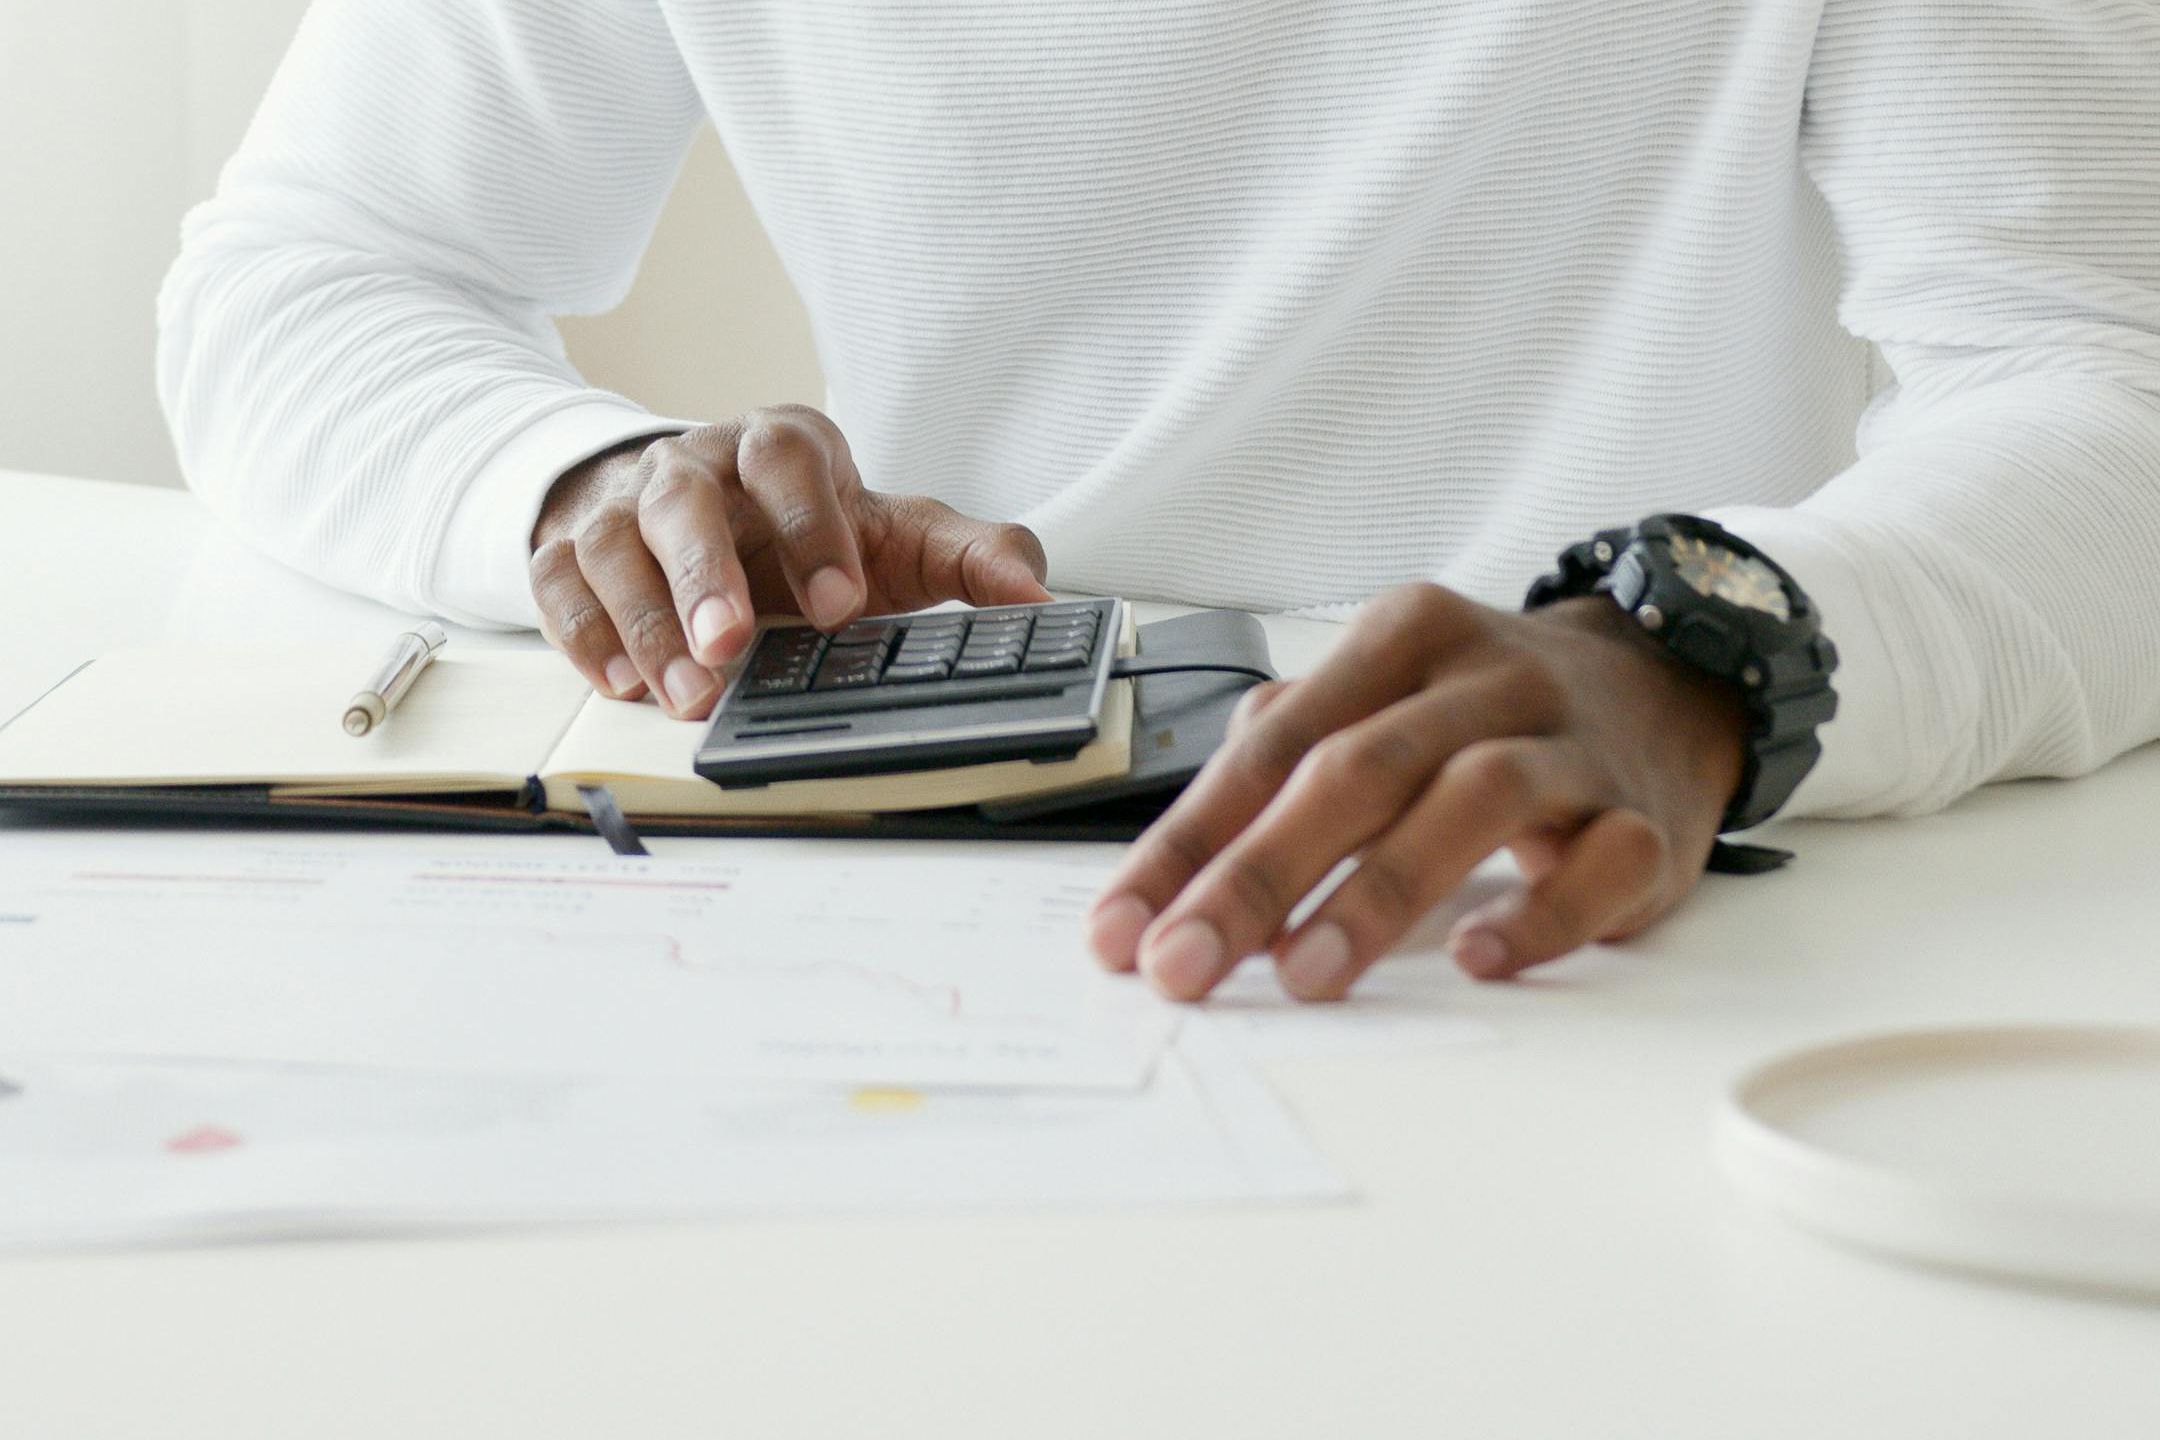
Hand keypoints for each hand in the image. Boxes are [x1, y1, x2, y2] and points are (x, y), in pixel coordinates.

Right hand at [528, 405, 1050, 716]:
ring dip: (645, 623)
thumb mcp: (895, 536)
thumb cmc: (808, 529)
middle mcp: (696, 465)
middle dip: (705, 575)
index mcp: (781, 447)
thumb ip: (969, 558)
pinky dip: (584, 635)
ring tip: (684, 695)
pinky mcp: (571, 547)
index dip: (811, 526)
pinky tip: (621, 684)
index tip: (842, 604)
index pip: (787, 460)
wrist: (703, 506)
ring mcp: (625, 505)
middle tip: (732, 648)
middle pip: (684, 499)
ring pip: (613, 545)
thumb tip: (1039, 596)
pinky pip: (560, 583)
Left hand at [1085, 583, 1747, 998]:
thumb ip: (1284, 747)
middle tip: (1184, 963)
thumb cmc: (1489, 708)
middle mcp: (1487, 678)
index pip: (1272, 744)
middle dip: (1256, 874)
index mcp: (1403, 638)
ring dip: (1376, 894)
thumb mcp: (1384, 692)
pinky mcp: (1645, 820)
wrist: (1669, 685)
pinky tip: (1474, 958)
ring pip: (1471, 802)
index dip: (1189, 841)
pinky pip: (1599, 866)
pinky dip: (1537, 916)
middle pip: (1357, 768)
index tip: (1123, 928)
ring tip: (1302, 976)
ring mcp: (1572, 746)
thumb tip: (1179, 853)